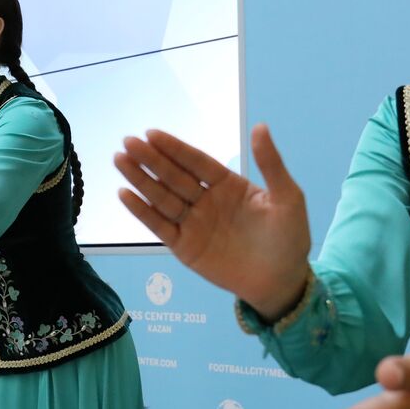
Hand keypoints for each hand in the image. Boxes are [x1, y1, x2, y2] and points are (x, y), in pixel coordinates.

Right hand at [116, 124, 311, 319]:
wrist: (282, 282)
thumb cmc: (289, 239)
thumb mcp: (288, 198)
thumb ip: (271, 165)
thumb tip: (260, 126)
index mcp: (228, 185)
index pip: (197, 162)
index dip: (175, 148)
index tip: (152, 133)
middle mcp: (206, 200)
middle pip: (173, 176)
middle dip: (150, 159)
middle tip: (127, 142)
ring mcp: (193, 223)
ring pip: (161, 197)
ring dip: (140, 179)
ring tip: (119, 160)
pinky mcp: (184, 247)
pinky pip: (159, 226)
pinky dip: (142, 211)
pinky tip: (125, 194)